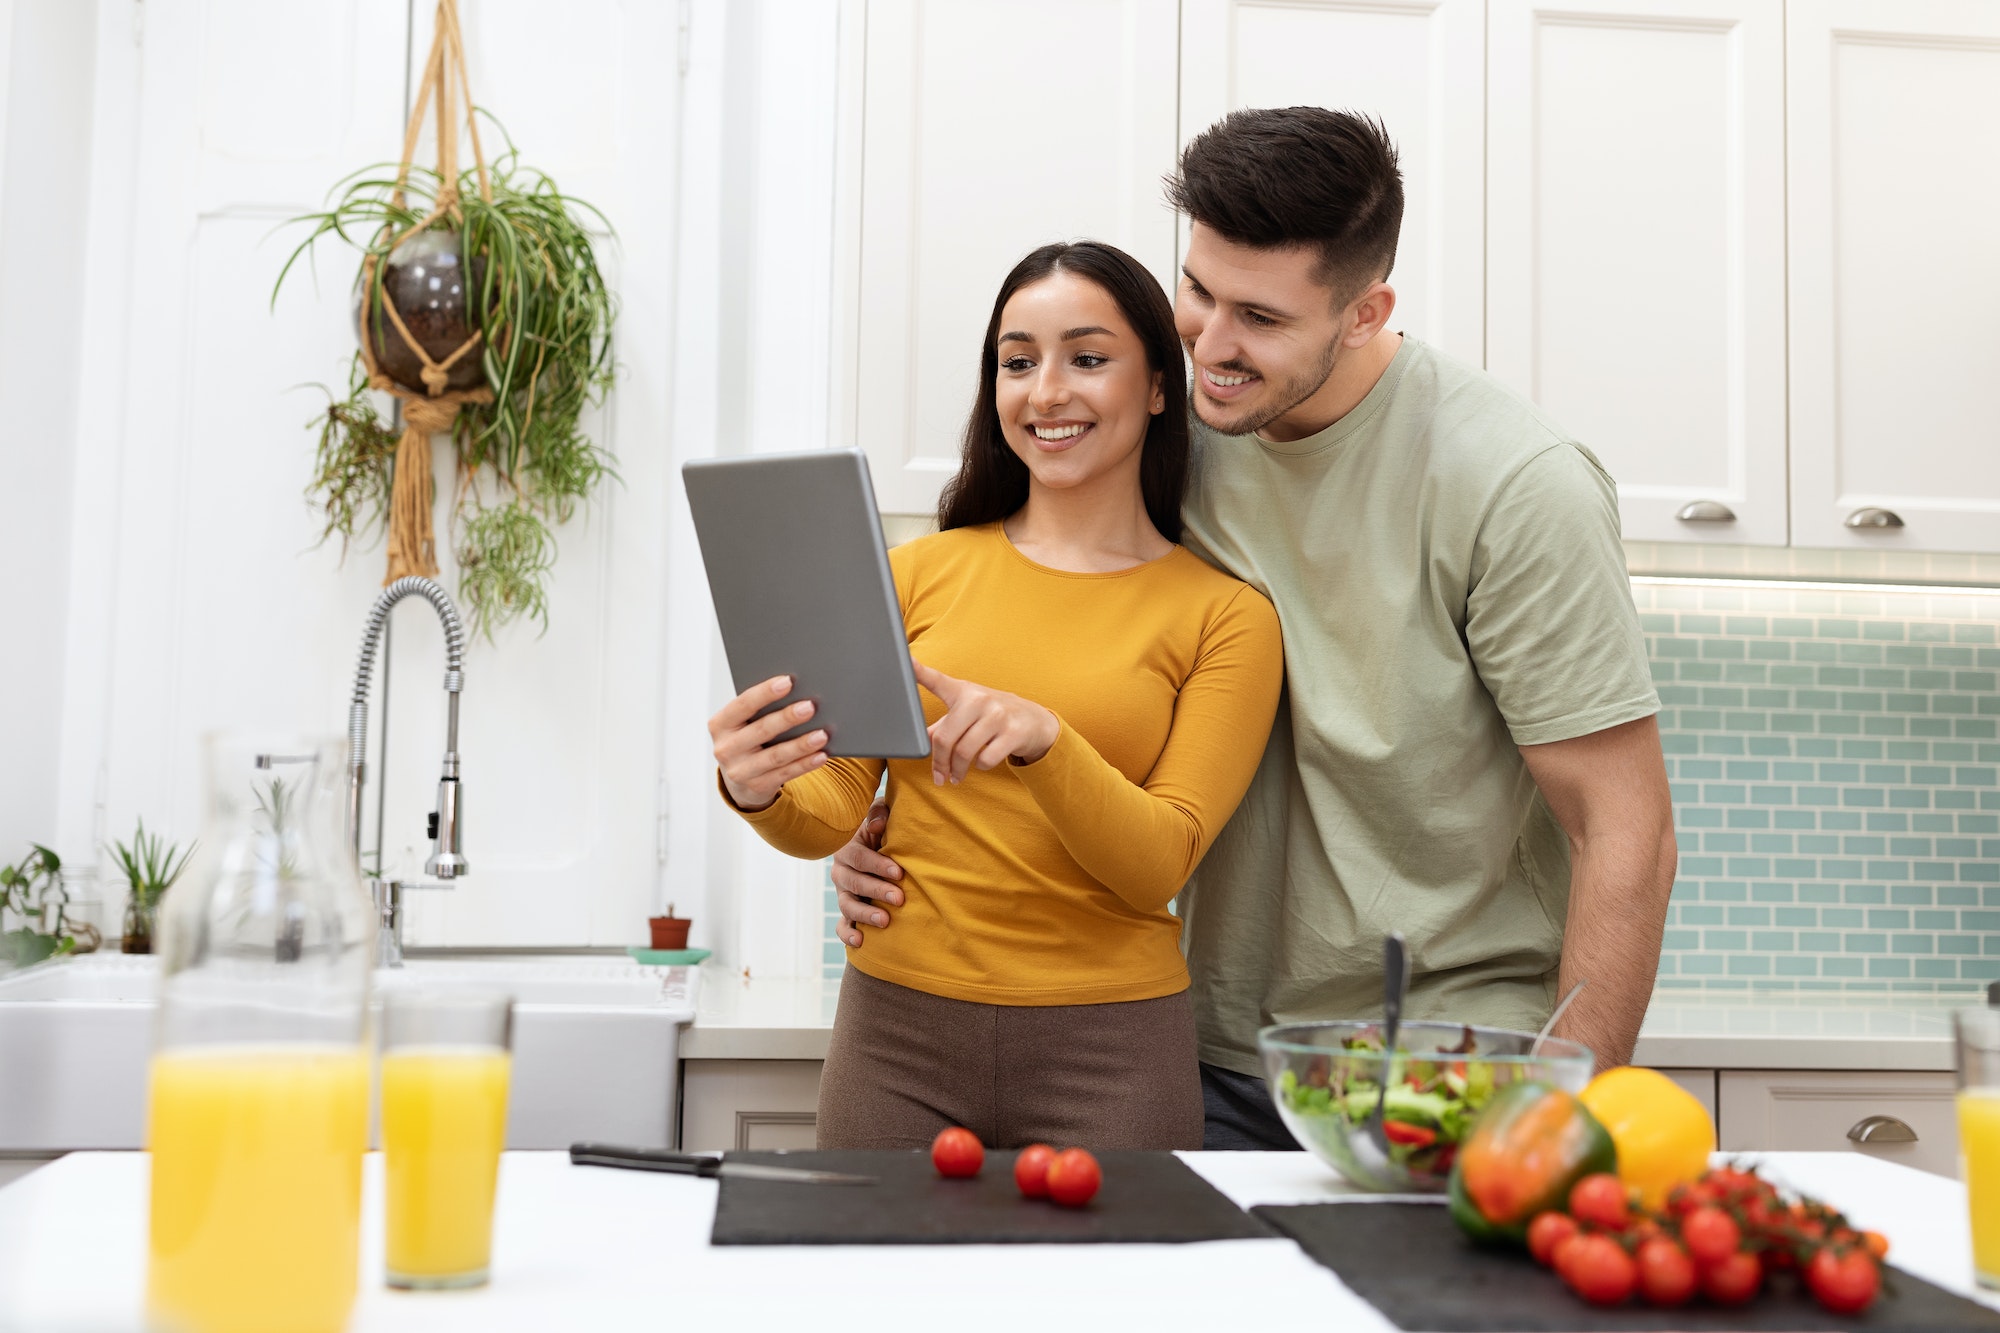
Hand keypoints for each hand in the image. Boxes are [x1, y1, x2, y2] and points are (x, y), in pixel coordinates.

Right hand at [707, 675, 827, 811]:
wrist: (740, 778)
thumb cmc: (748, 738)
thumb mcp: (745, 723)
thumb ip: (761, 710)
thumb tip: (798, 694)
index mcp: (720, 724)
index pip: (743, 705)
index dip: (765, 693)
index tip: (788, 681)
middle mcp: (726, 748)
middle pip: (761, 730)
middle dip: (787, 718)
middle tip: (810, 707)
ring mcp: (740, 771)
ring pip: (775, 755)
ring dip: (801, 744)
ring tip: (822, 734)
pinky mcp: (757, 787)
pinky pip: (785, 774)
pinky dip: (805, 764)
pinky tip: (821, 755)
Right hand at [832, 799, 901, 947]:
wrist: (877, 847)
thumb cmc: (882, 830)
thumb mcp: (880, 815)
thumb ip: (878, 814)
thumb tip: (878, 824)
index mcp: (848, 848)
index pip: (859, 857)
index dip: (878, 865)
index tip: (899, 873)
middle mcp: (841, 871)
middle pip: (855, 883)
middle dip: (877, 891)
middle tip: (899, 899)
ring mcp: (843, 893)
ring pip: (848, 906)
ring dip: (865, 915)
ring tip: (885, 922)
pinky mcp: (847, 911)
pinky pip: (842, 925)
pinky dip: (848, 934)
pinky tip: (860, 942)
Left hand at [912, 659, 1058, 786]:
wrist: (1036, 721)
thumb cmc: (993, 716)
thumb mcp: (968, 714)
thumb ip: (943, 726)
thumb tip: (921, 741)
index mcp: (963, 692)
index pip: (937, 681)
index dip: (919, 671)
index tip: (907, 660)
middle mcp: (979, 699)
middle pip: (945, 737)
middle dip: (939, 763)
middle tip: (939, 776)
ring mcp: (998, 715)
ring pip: (964, 752)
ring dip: (957, 770)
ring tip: (956, 776)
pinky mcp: (1013, 732)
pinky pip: (985, 760)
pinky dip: (980, 767)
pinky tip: (982, 762)